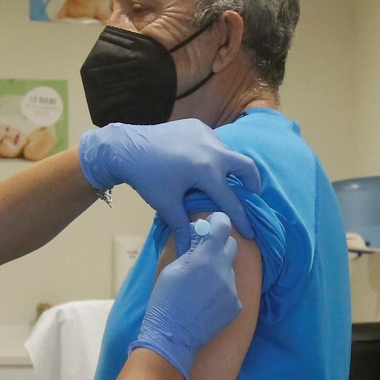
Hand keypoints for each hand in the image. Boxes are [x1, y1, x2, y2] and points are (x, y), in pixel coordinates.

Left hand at [79, 120, 262, 251]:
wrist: (127, 147)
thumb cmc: (147, 178)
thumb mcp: (167, 204)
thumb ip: (183, 228)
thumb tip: (188, 253)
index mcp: (207, 170)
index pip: (231, 199)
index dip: (242, 218)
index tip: (251, 232)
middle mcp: (213, 149)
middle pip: (247, 167)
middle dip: (252, 184)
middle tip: (250, 196)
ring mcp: (206, 134)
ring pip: (229, 153)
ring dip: (230, 168)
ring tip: (221, 182)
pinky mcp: (197, 126)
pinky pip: (214, 143)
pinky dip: (214, 155)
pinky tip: (202, 165)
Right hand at [131, 212, 240, 379]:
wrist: (172, 337)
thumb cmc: (165, 301)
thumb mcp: (172, 269)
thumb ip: (191, 251)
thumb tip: (199, 237)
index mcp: (205, 259)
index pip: (223, 227)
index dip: (218, 221)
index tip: (212, 223)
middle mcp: (224, 272)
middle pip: (231, 245)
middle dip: (219, 244)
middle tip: (205, 252)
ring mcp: (232, 290)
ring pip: (229, 269)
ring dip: (218, 270)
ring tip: (201, 286)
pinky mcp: (236, 306)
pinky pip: (231, 289)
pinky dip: (221, 290)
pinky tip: (206, 301)